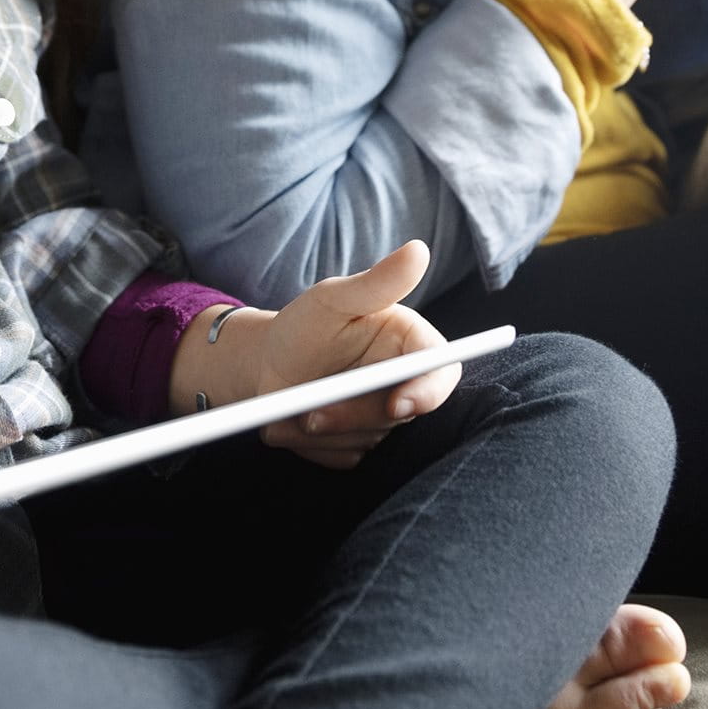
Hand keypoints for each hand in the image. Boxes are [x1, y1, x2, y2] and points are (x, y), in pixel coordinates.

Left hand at [168, 242, 452, 469]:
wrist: (266, 366)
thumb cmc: (305, 326)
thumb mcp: (332, 299)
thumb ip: (376, 282)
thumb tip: (418, 250)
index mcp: (411, 344)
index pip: (440, 370)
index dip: (427, 391)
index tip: (397, 403)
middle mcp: (406, 384)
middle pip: (400, 414)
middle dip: (352, 416)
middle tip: (309, 413)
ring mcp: (385, 421)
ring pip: (368, 440)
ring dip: (323, 431)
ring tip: (286, 409)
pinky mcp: (361, 446)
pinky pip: (345, 458)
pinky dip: (312, 447)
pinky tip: (289, 423)